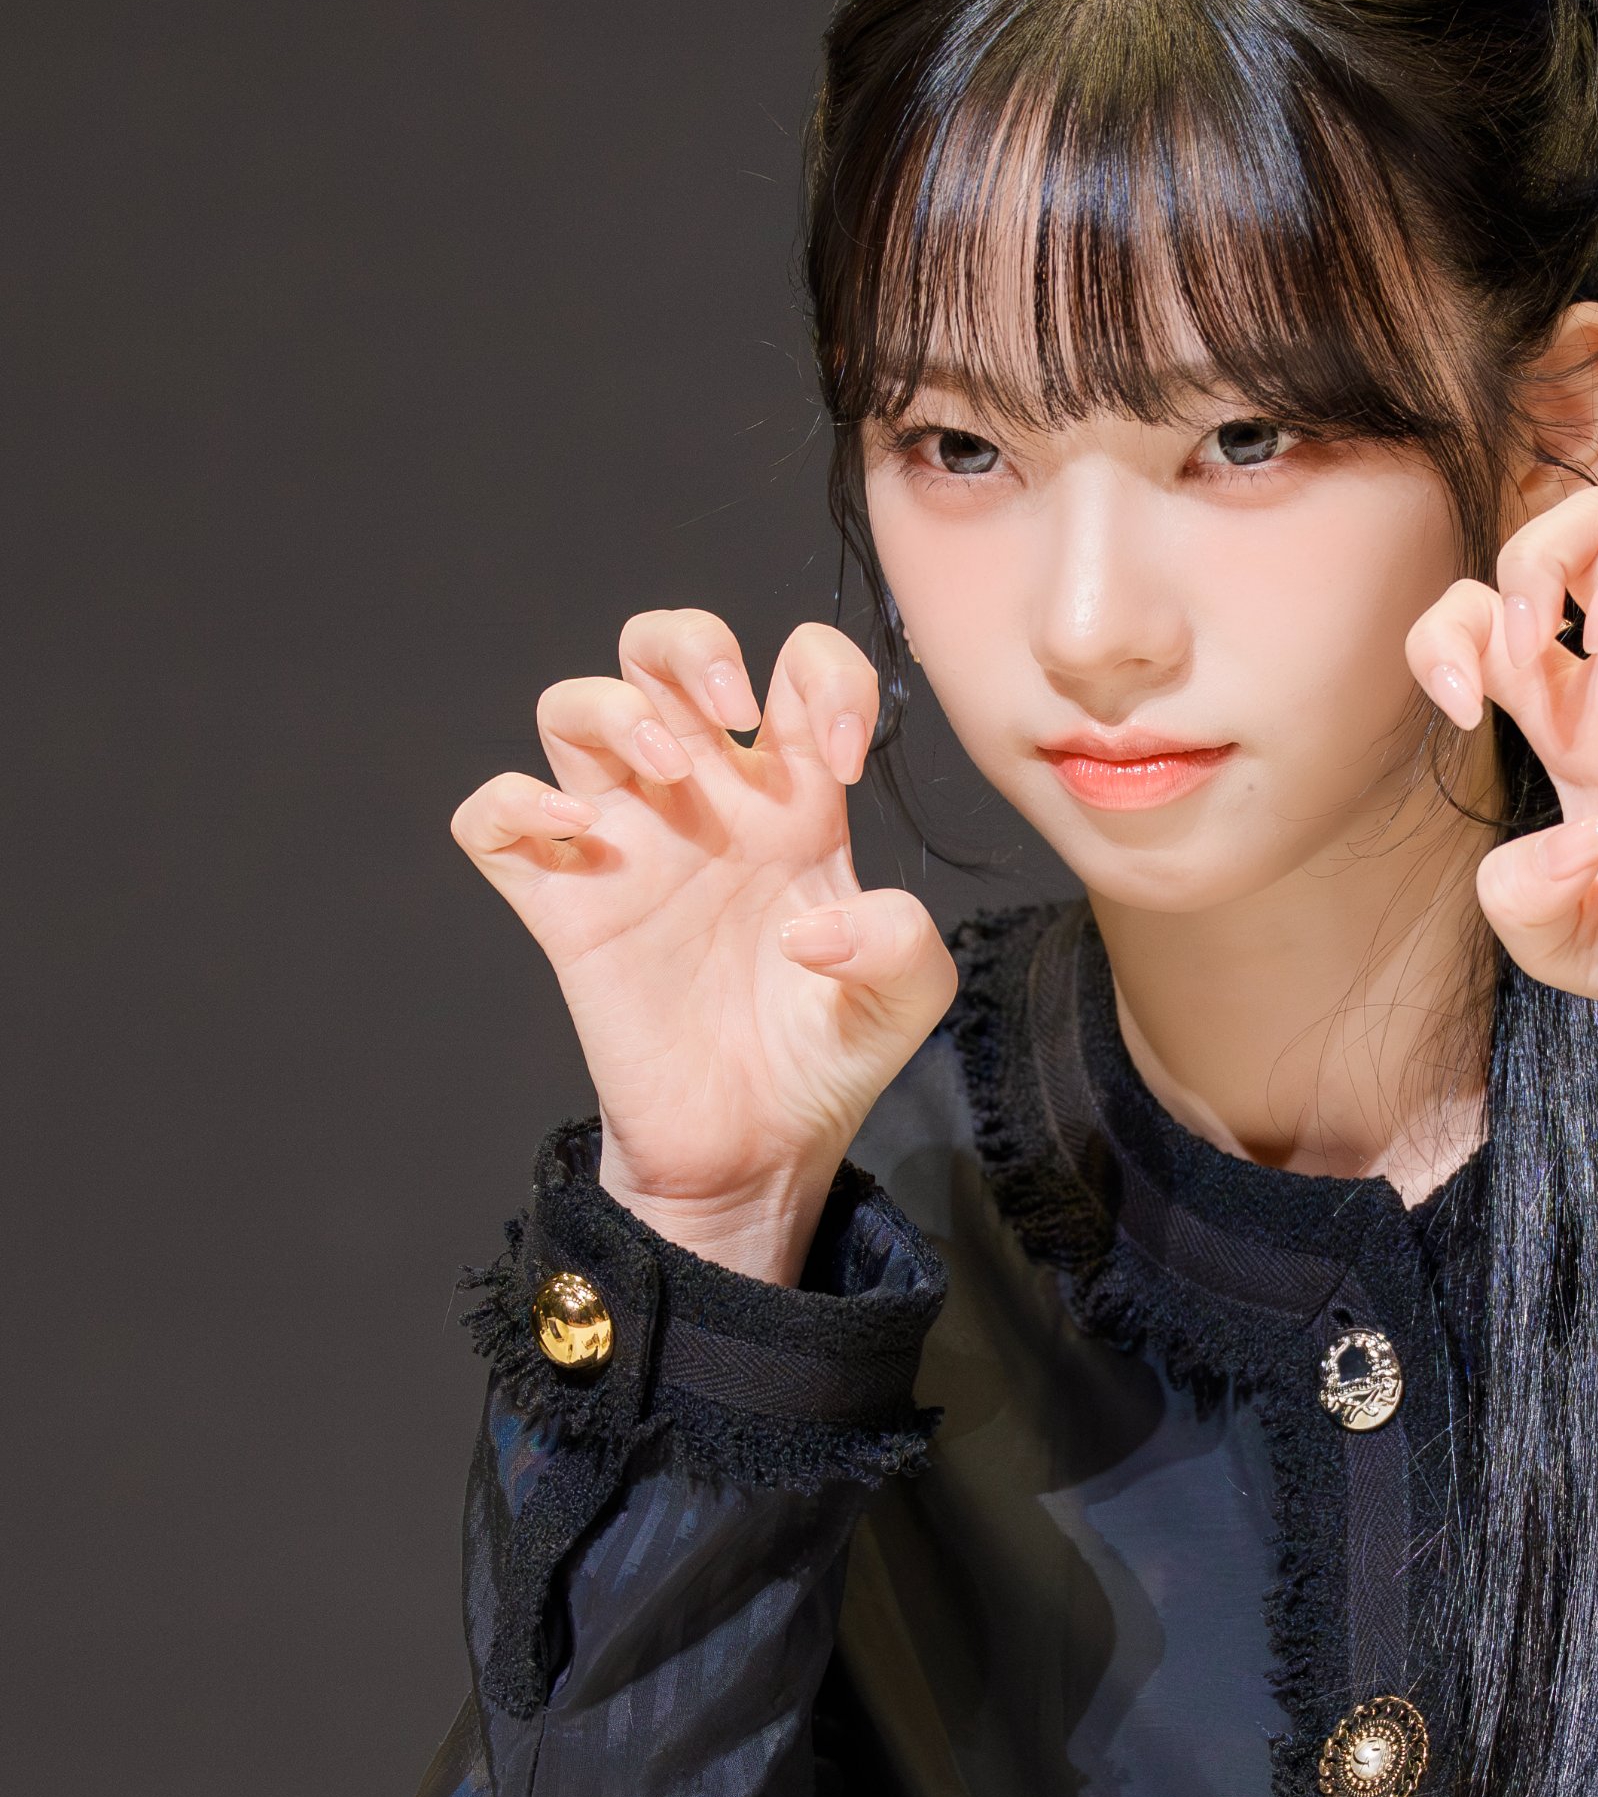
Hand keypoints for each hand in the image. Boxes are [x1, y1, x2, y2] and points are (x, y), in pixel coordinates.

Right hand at [452, 609, 954, 1283]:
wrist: (757, 1153)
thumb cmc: (826, 1060)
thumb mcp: (906, 1002)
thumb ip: (903, 944)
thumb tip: (813, 924)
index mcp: (791, 799)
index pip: (798, 668)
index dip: (825, 675)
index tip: (843, 760)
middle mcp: (702, 803)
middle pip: (658, 650)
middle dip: (688, 643)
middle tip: (729, 713)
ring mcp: (624, 848)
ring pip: (569, 708)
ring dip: (609, 707)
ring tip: (668, 774)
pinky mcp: (562, 910)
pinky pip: (491, 820)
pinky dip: (514, 803)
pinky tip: (582, 837)